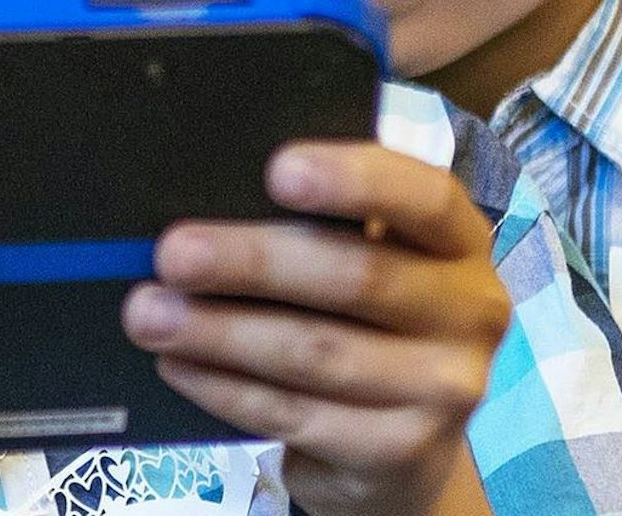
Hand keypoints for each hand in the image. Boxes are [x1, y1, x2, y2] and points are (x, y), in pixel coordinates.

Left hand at [123, 142, 509, 515]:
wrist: (408, 452)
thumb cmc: (372, 327)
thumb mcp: (377, 265)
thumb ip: (332, 231)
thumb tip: (222, 198)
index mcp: (463, 243)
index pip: (424, 198)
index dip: (355, 180)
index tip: (277, 169)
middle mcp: (472, 312)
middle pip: (359, 277)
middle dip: (255, 262)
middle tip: (173, 252)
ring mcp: (445, 389)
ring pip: (317, 353)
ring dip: (222, 331)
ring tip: (149, 313)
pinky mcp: (403, 452)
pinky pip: (296, 415)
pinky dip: (227, 388)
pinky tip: (179, 364)